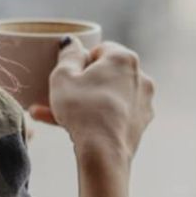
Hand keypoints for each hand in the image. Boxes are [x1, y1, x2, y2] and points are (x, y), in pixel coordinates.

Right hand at [28, 38, 154, 163]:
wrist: (104, 154)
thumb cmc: (82, 111)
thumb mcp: (63, 77)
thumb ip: (67, 55)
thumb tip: (71, 42)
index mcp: (124, 59)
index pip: (100, 49)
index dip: (80, 61)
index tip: (68, 75)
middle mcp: (141, 77)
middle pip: (106, 74)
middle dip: (81, 84)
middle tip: (58, 95)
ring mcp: (143, 102)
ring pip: (107, 96)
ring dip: (84, 102)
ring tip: (51, 114)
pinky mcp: (140, 124)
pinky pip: (114, 114)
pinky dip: (96, 117)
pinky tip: (69, 128)